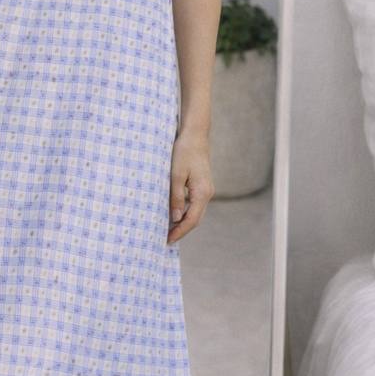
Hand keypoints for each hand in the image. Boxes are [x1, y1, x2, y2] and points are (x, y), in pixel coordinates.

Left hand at [166, 129, 214, 243]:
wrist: (195, 135)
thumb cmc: (184, 152)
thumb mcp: (176, 175)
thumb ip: (176, 197)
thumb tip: (175, 218)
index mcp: (202, 193)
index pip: (191, 220)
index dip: (180, 232)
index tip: (168, 240)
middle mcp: (207, 193)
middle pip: (196, 219)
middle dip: (182, 230)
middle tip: (167, 239)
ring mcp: (207, 189)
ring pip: (196, 212)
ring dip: (184, 222)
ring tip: (168, 229)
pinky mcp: (203, 185)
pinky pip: (195, 204)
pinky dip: (186, 211)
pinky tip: (175, 213)